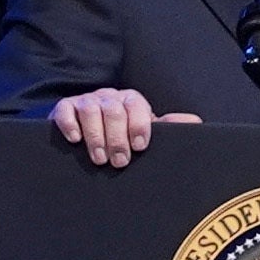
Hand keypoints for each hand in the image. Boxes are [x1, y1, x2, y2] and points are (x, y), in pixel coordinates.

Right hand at [48, 87, 191, 168]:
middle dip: (117, 138)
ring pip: (91, 110)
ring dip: (96, 136)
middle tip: (119, 162)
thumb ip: (169, 126)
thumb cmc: (123, 133)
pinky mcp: (64, 107)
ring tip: (100, 159)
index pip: (137, 106)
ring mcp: (86, 101)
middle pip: (113, 110)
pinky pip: (65, 111)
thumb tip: (195, 122)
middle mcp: (109, 97)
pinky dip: (70, 124)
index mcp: (131, 101)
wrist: (88, 130)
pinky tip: (75, 140)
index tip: (139, 147)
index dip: (139, 125)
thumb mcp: (146, 130)